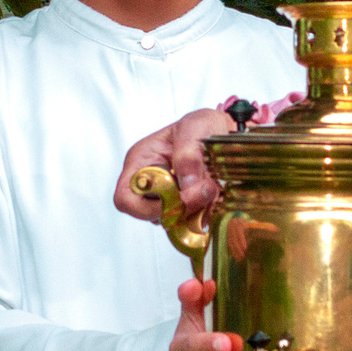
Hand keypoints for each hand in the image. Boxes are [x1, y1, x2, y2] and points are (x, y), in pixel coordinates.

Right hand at [116, 107, 236, 221]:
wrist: (226, 133)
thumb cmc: (204, 126)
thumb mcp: (196, 127)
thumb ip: (188, 153)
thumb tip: (187, 186)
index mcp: (141, 161)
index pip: (125, 198)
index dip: (146, 208)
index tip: (176, 200)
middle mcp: (150, 183)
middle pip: (151, 215)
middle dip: (181, 209)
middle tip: (206, 191)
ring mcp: (168, 198)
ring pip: (174, 221)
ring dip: (198, 210)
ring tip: (214, 187)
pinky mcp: (186, 208)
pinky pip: (192, 224)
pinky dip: (208, 214)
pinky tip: (217, 195)